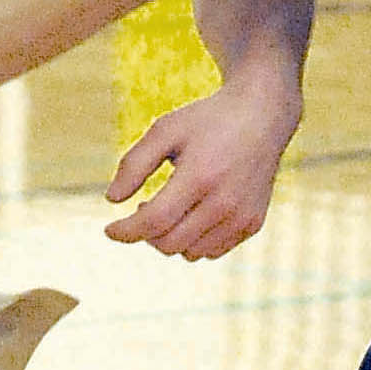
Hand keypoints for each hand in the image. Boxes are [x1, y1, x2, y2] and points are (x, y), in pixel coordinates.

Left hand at [103, 77, 301, 259]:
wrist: (261, 116)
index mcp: (200, 176)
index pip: (155, 221)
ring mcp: (242, 217)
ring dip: (170, 238)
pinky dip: (194, 241)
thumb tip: (112, 200)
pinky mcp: (253, 224)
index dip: (126, 231)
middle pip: (169, 243)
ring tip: (170, 207)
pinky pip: (212, 251)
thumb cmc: (207, 121)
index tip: (109, 230)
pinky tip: (192, 214)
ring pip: (190, 253)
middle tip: (145, 207)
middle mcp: (225, 202)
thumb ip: (134, 164)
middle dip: (146, 233)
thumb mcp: (165, 130)